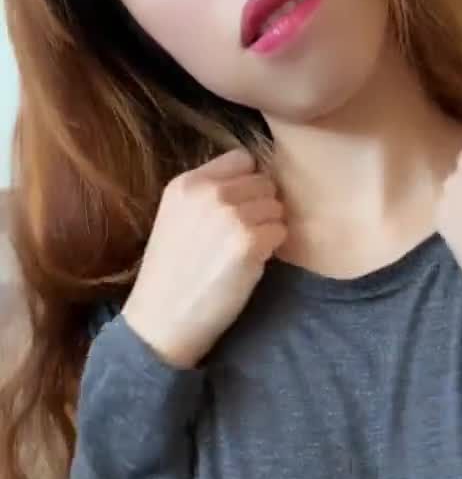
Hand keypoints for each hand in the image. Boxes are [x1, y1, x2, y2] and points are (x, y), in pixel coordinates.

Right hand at [122, 149, 286, 367]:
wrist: (162, 320)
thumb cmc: (172, 274)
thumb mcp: (176, 218)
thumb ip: (207, 194)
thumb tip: (253, 180)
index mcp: (186, 183)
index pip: (241, 158)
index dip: (249, 182)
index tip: (242, 205)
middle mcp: (209, 192)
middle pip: (264, 181)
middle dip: (261, 205)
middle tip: (245, 233)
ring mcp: (230, 215)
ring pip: (276, 206)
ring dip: (269, 227)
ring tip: (246, 250)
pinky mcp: (249, 242)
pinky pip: (281, 231)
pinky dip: (273, 248)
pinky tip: (252, 263)